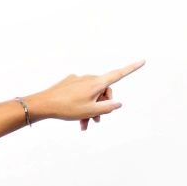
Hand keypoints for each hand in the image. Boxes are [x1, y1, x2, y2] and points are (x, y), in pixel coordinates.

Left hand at [24, 60, 143, 130]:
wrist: (44, 104)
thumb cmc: (67, 108)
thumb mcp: (91, 111)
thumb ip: (108, 108)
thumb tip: (118, 103)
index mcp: (97, 83)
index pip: (119, 74)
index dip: (132, 68)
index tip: (143, 61)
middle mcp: (89, 78)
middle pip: (104, 91)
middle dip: (103, 106)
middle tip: (97, 120)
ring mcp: (79, 80)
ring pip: (92, 95)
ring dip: (92, 109)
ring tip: (86, 124)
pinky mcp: (70, 84)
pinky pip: (82, 94)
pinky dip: (83, 106)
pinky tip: (77, 118)